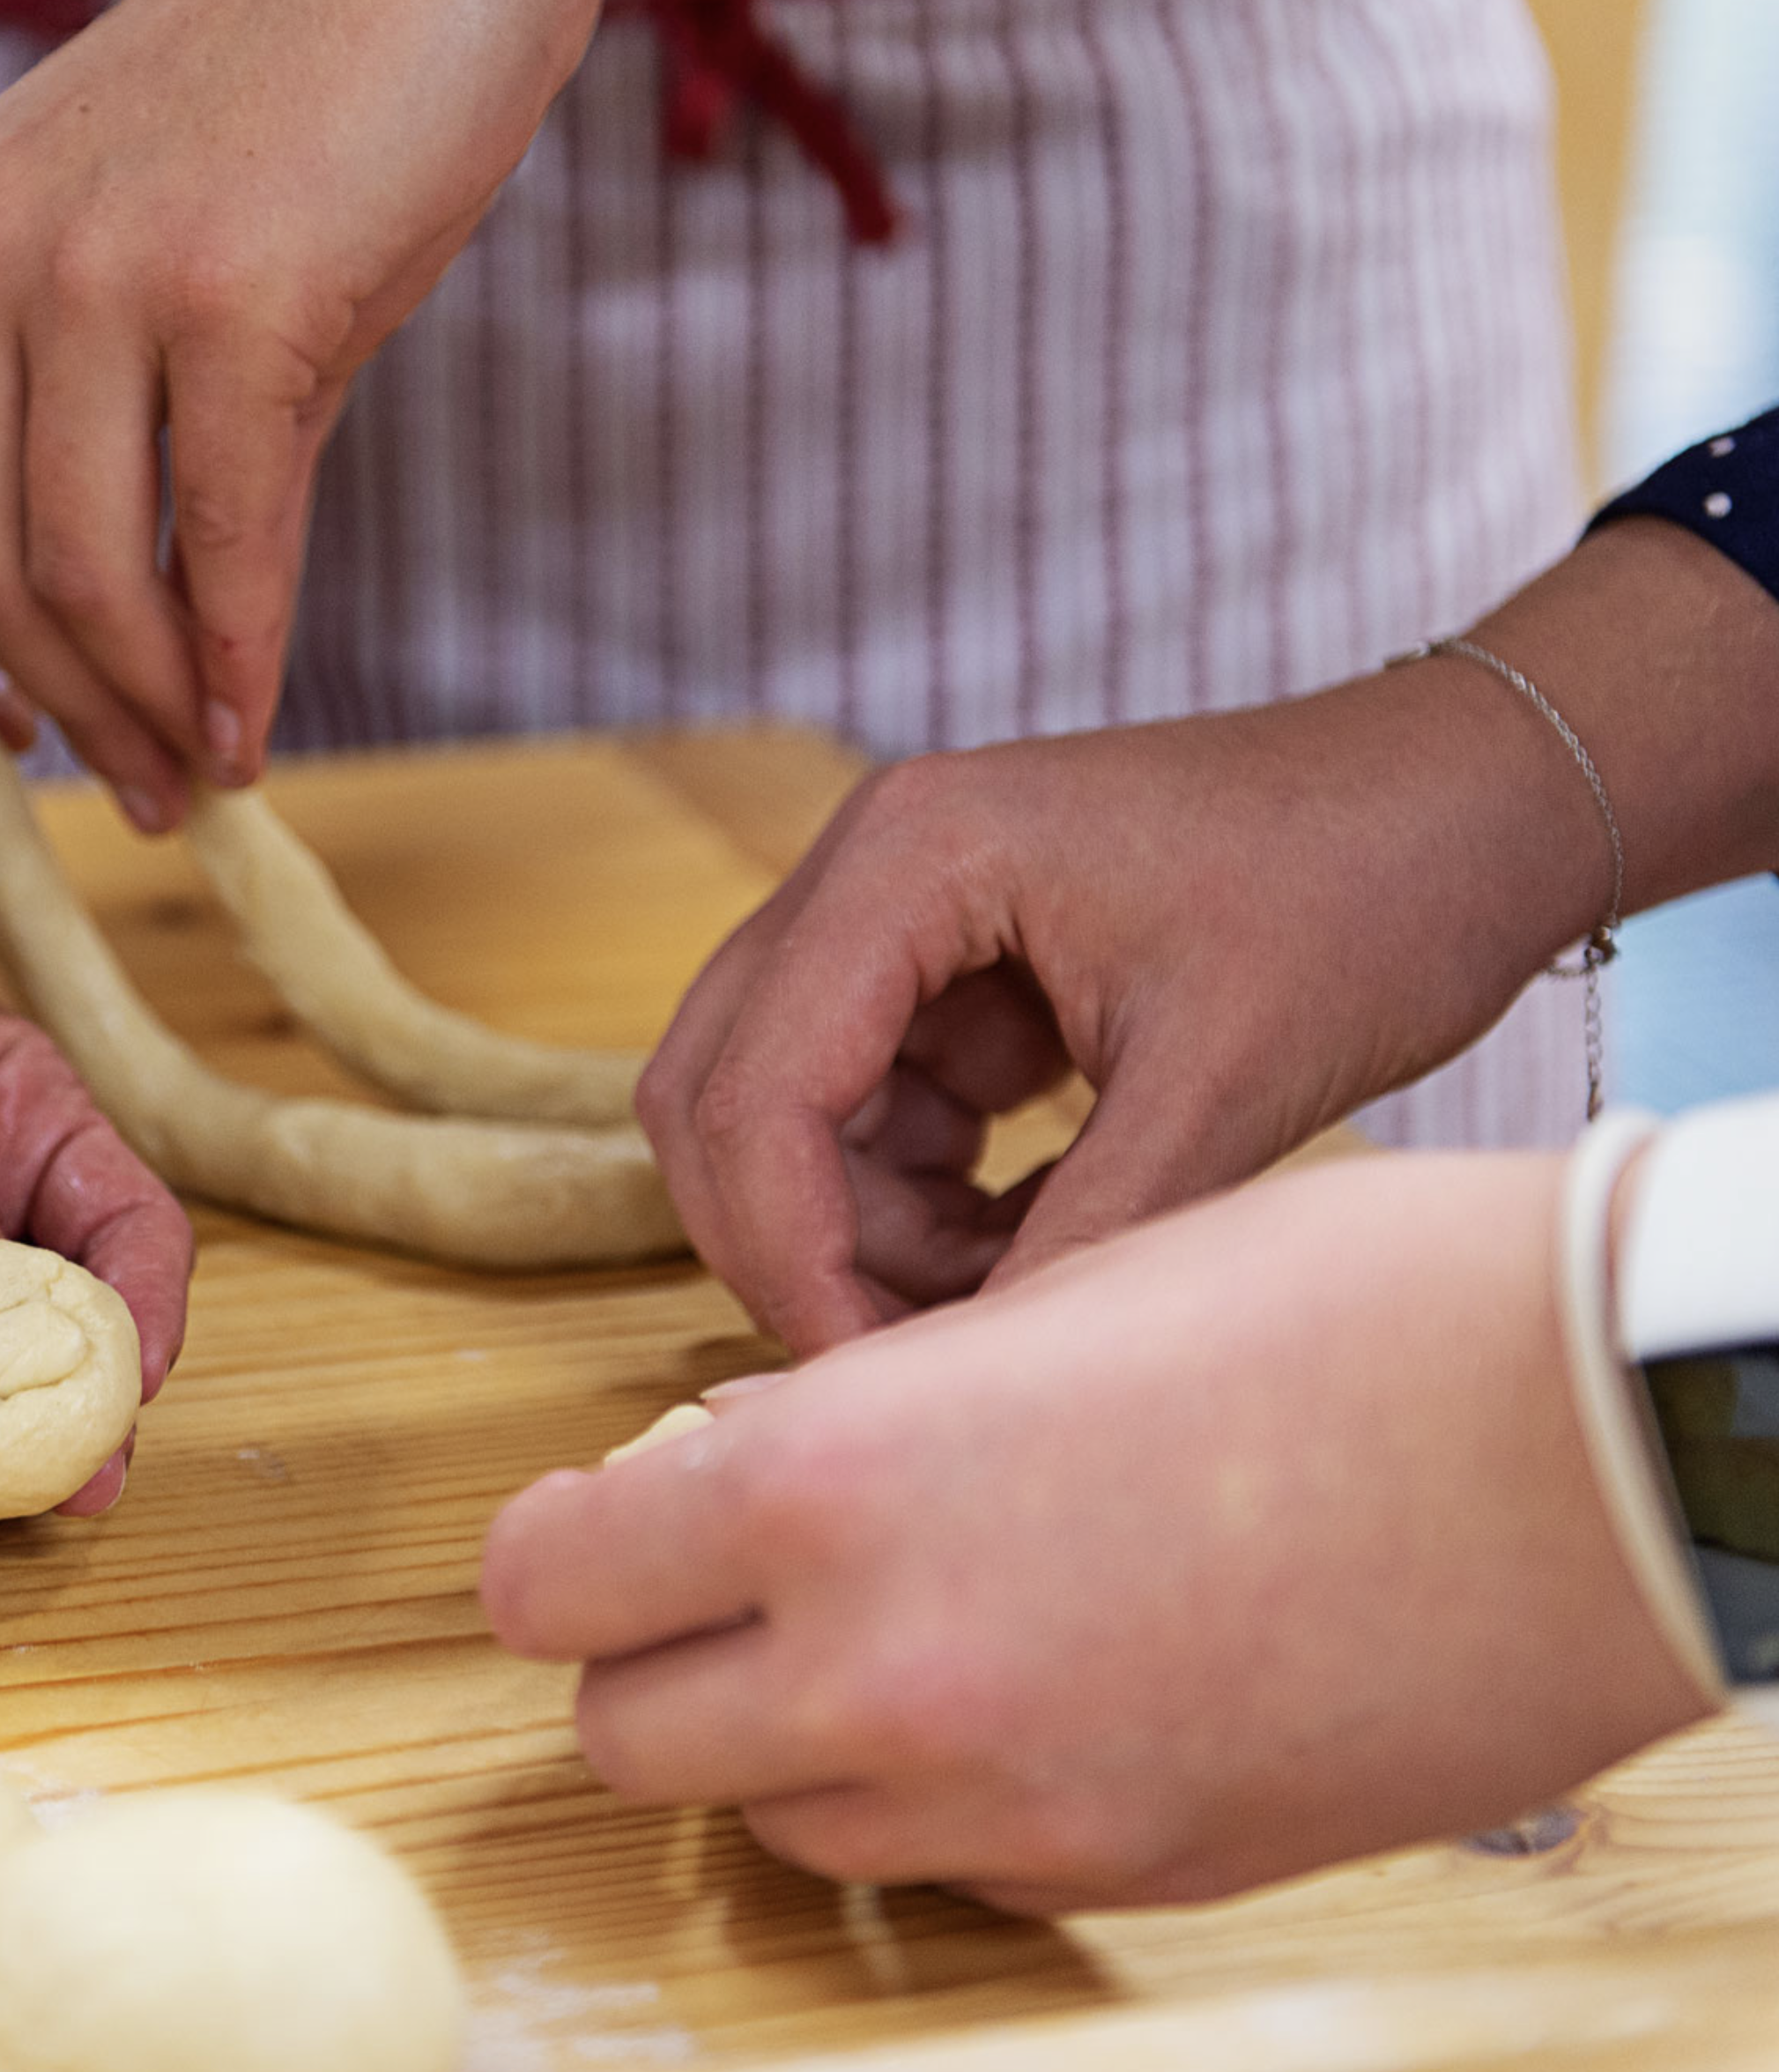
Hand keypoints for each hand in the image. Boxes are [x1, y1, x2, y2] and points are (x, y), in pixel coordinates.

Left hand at [0, 0, 613, 828]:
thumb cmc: (319, 90)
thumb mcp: (173, 253)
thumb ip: (137, 424)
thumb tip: (174, 631)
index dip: (9, 658)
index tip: (75, 739)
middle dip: (74, 714)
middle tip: (142, 803)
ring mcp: (102, 275)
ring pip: (89, 570)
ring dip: (153, 707)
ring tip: (201, 780)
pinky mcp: (236, 297)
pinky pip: (221, 534)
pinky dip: (238, 656)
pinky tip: (257, 727)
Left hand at [481, 1152, 1714, 1909]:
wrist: (1595, 1445)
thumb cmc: (1334, 1316)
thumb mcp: (1029, 1313)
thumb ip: (841, 1418)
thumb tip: (725, 1465)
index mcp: (828, 1487)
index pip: (548, 1583)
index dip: (557, 1550)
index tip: (589, 1528)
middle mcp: (882, 1673)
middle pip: (623, 1734)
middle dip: (651, 1657)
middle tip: (724, 1583)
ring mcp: (1004, 1803)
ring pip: (775, 1819)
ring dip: (790, 1736)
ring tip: (896, 1623)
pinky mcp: (1120, 1875)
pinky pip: (939, 1869)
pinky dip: (934, 1799)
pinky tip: (1027, 1688)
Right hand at [636, 660, 1607, 1355]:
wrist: (1471, 803)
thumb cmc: (1367, 891)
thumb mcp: (1226, 1083)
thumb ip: (1079, 1234)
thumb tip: (960, 1387)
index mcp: (911, 858)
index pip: (755, 1087)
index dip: (788, 1251)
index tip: (864, 1376)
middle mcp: (867, 868)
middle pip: (720, 1096)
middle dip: (794, 1241)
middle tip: (900, 1356)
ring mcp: (897, 915)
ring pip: (782, 1115)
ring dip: (867, 1229)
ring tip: (1014, 1281)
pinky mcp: (944, 969)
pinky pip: (865, 1112)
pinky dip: (921, 1200)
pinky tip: (1033, 1232)